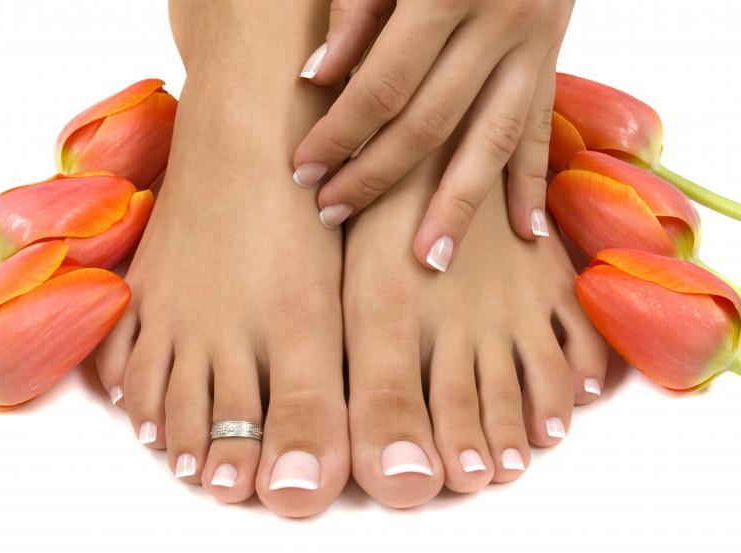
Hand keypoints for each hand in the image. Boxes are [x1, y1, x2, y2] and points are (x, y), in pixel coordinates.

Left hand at [293, 0, 572, 270]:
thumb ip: (358, 4)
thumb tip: (323, 75)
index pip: (381, 86)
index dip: (339, 133)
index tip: (303, 171)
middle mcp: (499, 23)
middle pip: (428, 125)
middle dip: (375, 176)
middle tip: (331, 213)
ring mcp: (534, 45)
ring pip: (490, 142)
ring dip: (457, 206)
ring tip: (429, 261)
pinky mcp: (552, 58)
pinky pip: (541, 129)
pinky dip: (533, 182)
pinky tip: (527, 233)